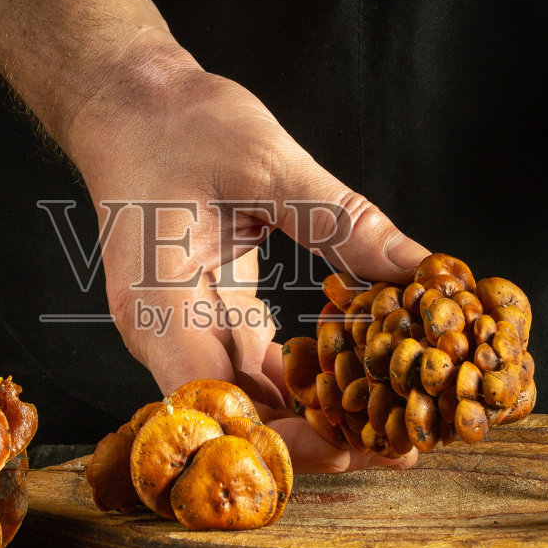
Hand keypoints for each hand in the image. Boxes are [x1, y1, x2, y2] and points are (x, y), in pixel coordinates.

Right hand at [69, 50, 430, 471]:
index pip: (211, 403)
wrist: (128, 98)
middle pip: (236, 415)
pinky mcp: (209, 313)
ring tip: (392, 429)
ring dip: (315, 418)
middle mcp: (164, 332)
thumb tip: (419, 268)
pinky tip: (359, 386)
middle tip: (397, 448)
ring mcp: (184, 327)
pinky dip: (304, 381)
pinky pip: (256, 366)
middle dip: (314, 439)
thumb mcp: (266, 161)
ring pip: (250, 397)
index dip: (275, 438)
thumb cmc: (175, 123)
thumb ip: (341, 220)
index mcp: (157, 306)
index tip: (346, 443)